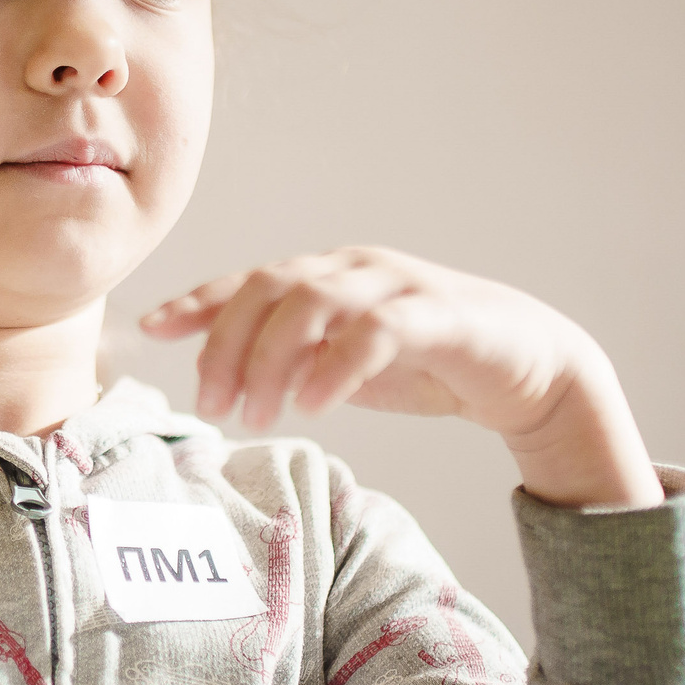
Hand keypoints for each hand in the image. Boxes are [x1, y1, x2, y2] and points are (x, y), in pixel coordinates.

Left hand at [140, 246, 664, 508]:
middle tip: (211, 406)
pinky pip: (375, 331)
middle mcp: (356, 269)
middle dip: (227, 345)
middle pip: (269, 288)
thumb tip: (225, 375)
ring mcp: (398, 286)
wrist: (530, 368)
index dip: (198, 301)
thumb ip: (292, 360)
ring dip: (271, 360)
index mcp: (330, 274)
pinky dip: (336, 367)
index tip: (154, 328)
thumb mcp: (343, 363)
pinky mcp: (439, 315)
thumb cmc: (429, 363)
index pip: (250, 279)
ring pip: (313, 302)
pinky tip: (313, 406)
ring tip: (255, 415)